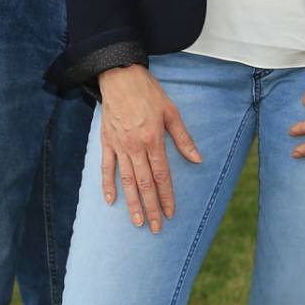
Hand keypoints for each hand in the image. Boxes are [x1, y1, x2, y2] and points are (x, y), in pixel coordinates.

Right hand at [95, 64, 201, 232]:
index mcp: (153, 140)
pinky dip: (108, 185)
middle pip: (145, 184)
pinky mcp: (107, 142)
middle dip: (151, 208)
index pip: (161, 176)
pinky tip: (111, 200)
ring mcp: (119, 146)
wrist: (119, 76)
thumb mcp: (171, 111)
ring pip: (127, 181)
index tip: (171, 213)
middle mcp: (135, 147)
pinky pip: (106, 168)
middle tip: (156, 228)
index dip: (167, 196)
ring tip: (138, 222)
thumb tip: (197, 159)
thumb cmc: (148, 92)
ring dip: (132, 203)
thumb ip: (183, 138)